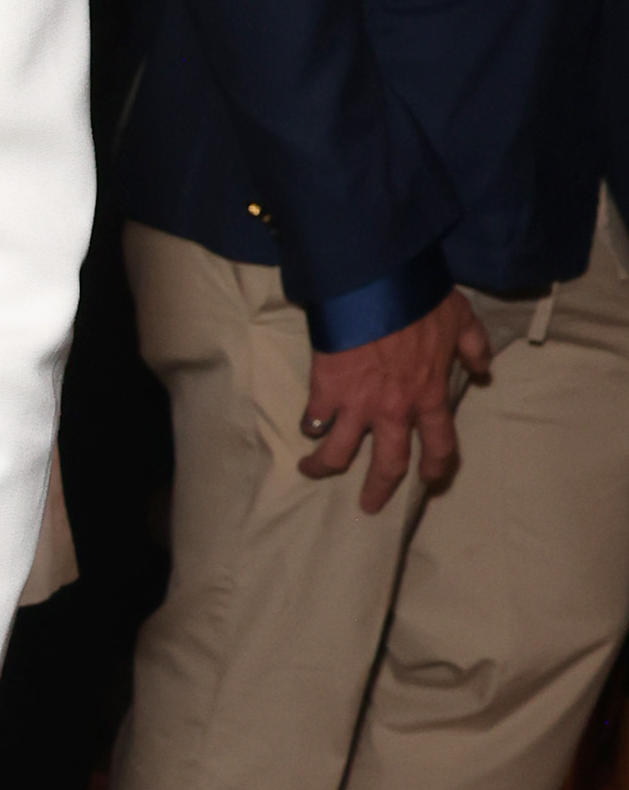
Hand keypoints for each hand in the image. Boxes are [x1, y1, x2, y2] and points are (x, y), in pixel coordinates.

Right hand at [301, 292, 489, 508]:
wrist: (375, 284)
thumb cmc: (419, 300)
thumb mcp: (460, 319)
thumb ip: (473, 348)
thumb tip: (482, 370)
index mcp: (429, 396)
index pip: (440, 444)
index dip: (436, 467)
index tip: (430, 480)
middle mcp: (394, 410)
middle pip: (388, 466)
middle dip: (378, 490)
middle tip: (369, 505)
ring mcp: (356, 404)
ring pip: (338, 453)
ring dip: (324, 467)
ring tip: (313, 472)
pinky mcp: (326, 390)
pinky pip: (314, 419)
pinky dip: (310, 425)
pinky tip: (306, 427)